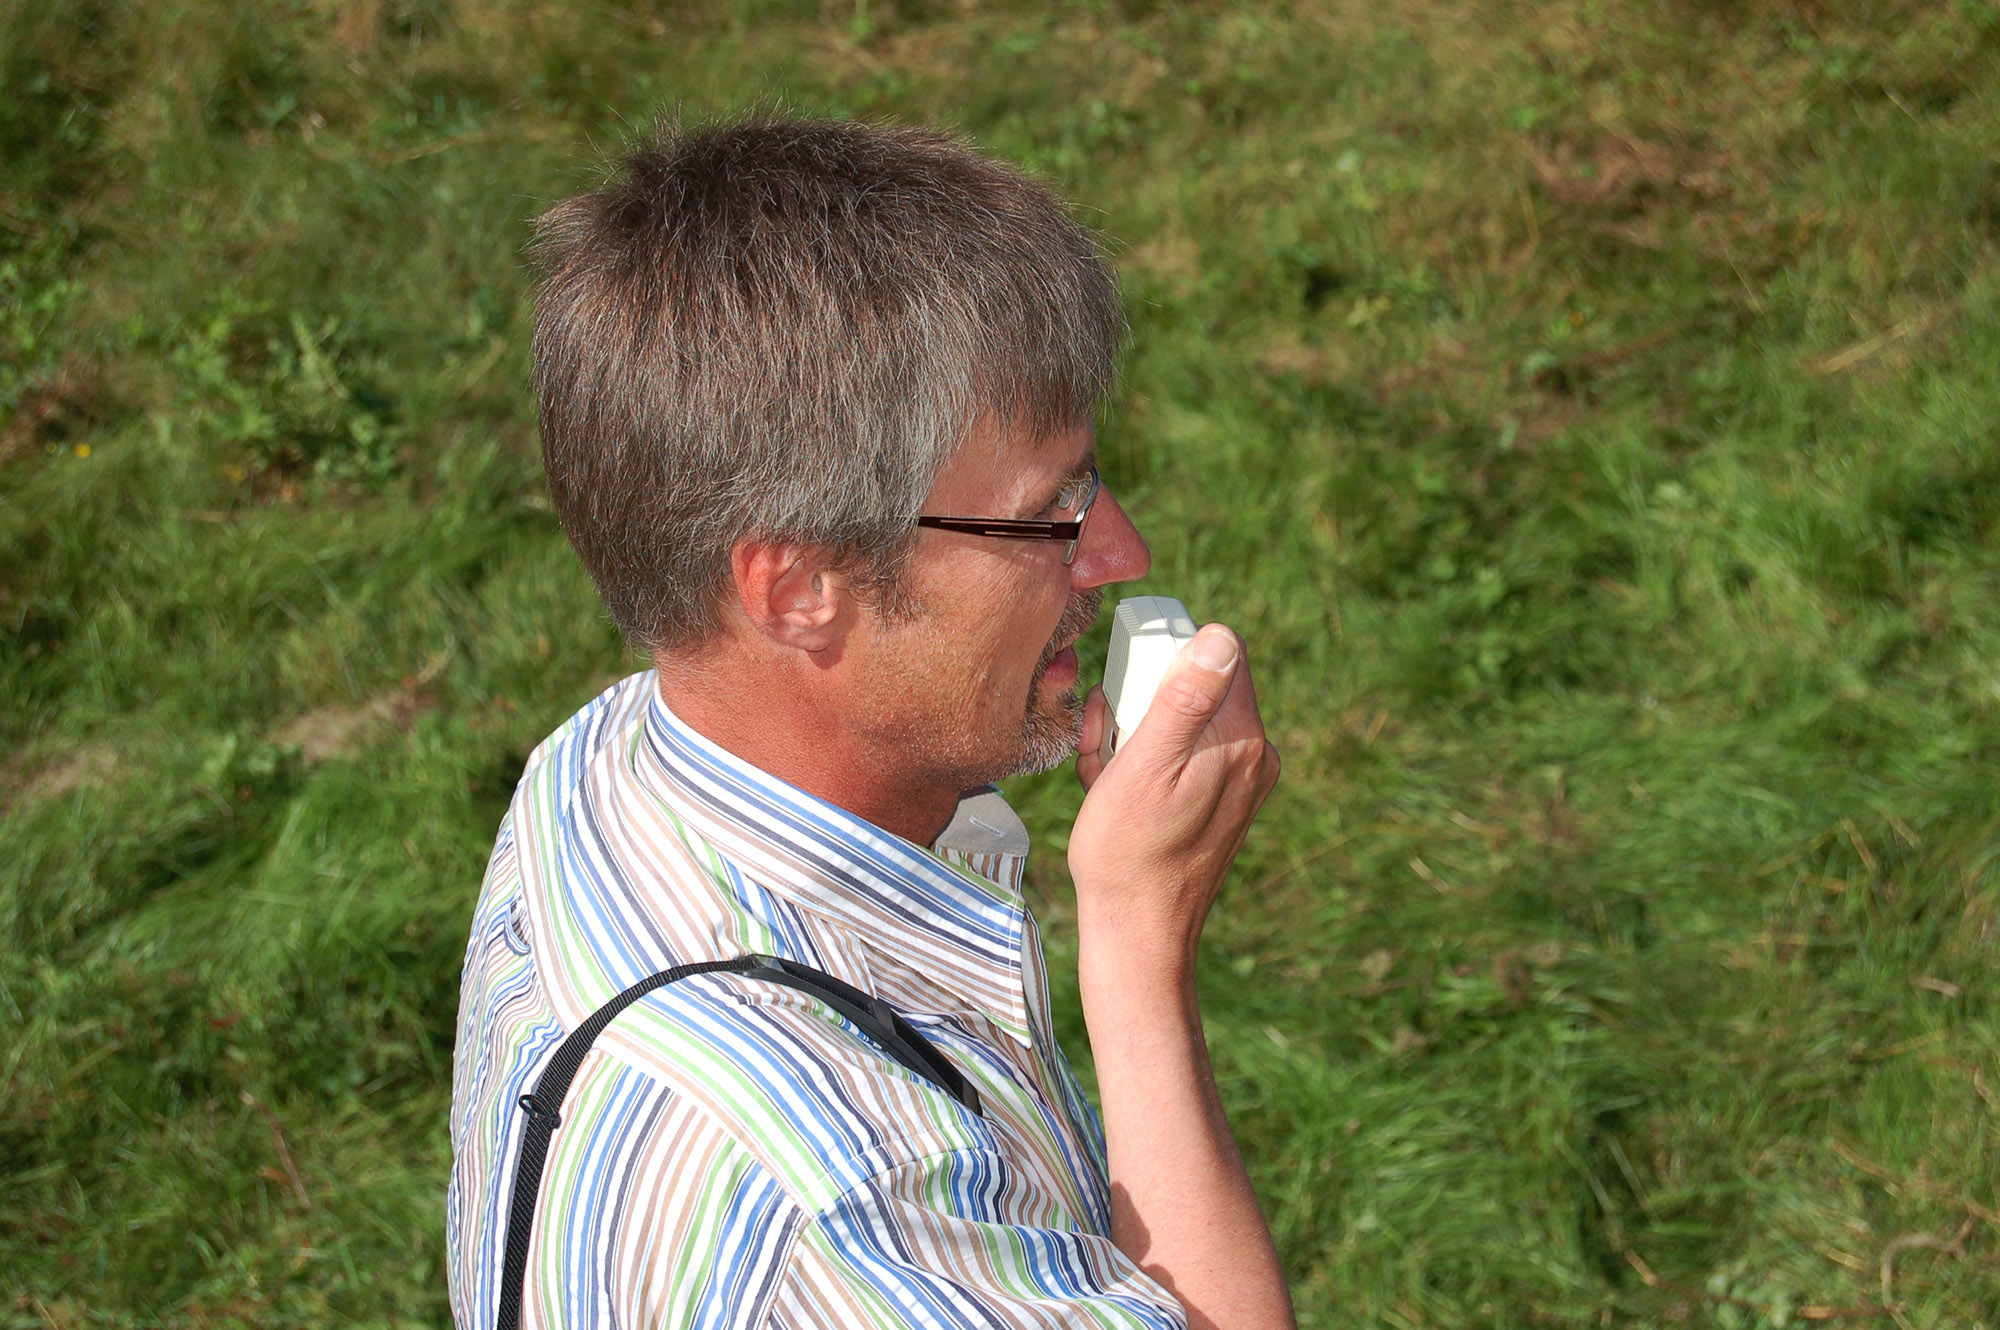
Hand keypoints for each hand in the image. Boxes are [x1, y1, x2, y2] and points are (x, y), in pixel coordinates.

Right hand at [1069, 624, 1280, 974]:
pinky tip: (1119, 797)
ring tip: (1108, 781)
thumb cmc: (1129, 852)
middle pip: (1194, 686)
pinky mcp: (1223, 802)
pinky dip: (1144, 767)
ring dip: (1134, 739)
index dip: (1161, 659)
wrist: (1138, 934)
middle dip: (1139, 706)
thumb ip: (1185, 699)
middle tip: (1107, 751)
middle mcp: (1255, 755)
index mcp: (1242, 739)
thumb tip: (1221, 637)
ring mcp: (1242, 781)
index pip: (1214, 650)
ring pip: (1181, 723)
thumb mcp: (1145, 765)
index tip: (1128, 702)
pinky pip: (1181, 758)